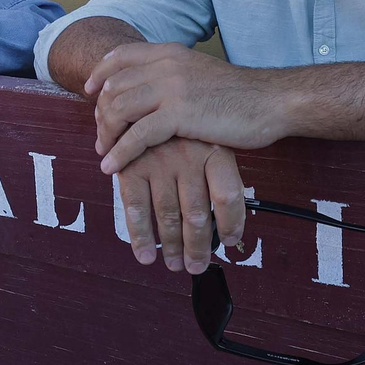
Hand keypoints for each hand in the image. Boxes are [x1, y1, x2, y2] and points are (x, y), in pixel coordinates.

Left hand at [86, 43, 287, 172]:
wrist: (271, 101)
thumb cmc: (241, 95)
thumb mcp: (200, 74)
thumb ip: (174, 76)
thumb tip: (152, 91)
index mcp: (170, 53)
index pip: (121, 55)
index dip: (100, 73)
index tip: (90, 92)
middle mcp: (166, 65)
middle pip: (113, 85)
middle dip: (101, 114)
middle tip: (102, 136)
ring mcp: (171, 87)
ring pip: (118, 108)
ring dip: (106, 134)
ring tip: (105, 154)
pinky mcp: (179, 114)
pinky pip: (136, 135)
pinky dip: (119, 152)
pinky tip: (112, 167)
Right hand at [114, 137, 244, 273]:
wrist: (144, 98)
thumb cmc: (186, 130)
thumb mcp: (211, 141)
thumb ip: (217, 177)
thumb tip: (228, 226)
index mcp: (215, 150)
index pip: (229, 196)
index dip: (232, 224)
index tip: (231, 242)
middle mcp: (187, 156)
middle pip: (198, 213)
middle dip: (198, 247)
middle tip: (197, 265)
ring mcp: (158, 162)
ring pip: (168, 215)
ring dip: (172, 247)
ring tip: (176, 264)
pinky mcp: (131, 166)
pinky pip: (136, 208)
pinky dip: (141, 237)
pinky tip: (146, 255)